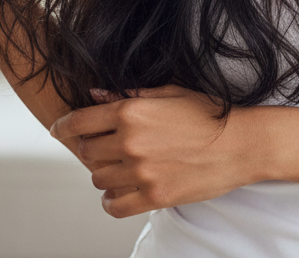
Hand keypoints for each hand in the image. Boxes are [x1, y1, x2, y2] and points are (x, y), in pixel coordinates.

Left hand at [50, 86, 264, 218]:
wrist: (239, 144)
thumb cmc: (208, 114)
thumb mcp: (169, 92)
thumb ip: (129, 95)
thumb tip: (96, 95)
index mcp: (132, 112)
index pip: (80, 122)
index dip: (64, 127)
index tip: (60, 131)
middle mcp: (131, 142)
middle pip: (87, 153)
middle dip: (90, 149)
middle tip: (104, 146)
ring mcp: (141, 172)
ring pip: (98, 179)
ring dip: (104, 173)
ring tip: (121, 167)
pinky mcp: (153, 197)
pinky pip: (114, 206)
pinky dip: (111, 201)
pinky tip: (120, 191)